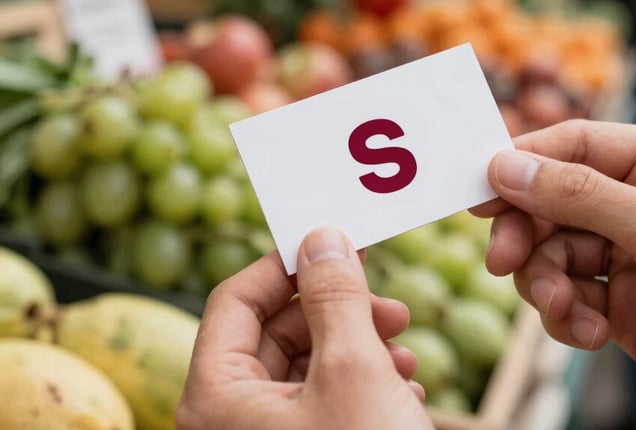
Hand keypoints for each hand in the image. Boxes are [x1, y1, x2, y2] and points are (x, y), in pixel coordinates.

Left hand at [177, 228, 433, 429]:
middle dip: (337, 311)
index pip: (235, 299)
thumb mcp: (354, 369)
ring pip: (306, 366)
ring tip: (405, 352)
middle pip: (275, 332)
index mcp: (217, 396)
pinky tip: (405, 387)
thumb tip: (321, 237)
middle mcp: (230, 419)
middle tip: (388, 305)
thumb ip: (335, 296)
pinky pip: (323, 401)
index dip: (284, 265)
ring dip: (359, 347)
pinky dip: (363, 383)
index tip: (333, 244)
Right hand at [472, 120, 635, 427]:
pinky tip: (589, 334)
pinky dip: (566, 317)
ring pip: (551, 255)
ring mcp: (625, 254)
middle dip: (526, 235)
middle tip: (504, 263)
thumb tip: (507, 166)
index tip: (477, 191)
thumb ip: (580, 195)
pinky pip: (567, 298)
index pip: (571, 146)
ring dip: (546, 285)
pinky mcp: (618, 303)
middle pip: (550, 203)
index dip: (521, 165)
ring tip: (567, 310)